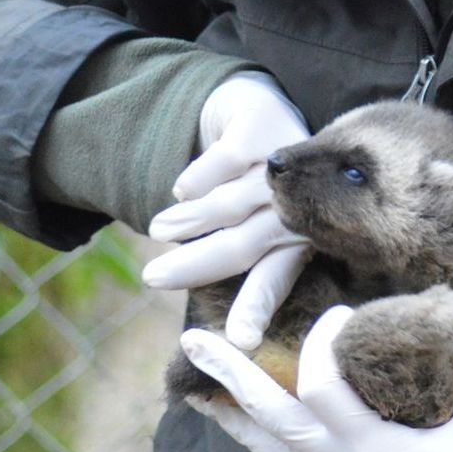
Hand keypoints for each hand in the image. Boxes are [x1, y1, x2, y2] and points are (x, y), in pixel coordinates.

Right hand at [143, 72, 311, 348]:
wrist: (254, 110)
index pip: (278, 277)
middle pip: (245, 245)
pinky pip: (221, 164)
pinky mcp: (263, 129)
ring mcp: (283, 166)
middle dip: (196, 266)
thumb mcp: (246, 223)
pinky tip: (183, 190)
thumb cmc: (246, 185)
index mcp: (298, 237)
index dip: (258, 308)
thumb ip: (231, 258)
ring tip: (160, 231)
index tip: (240, 342)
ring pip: (228, 206)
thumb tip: (192, 318)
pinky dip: (195, 181)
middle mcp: (298, 203)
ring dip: (188, 222)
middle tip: (154, 278)